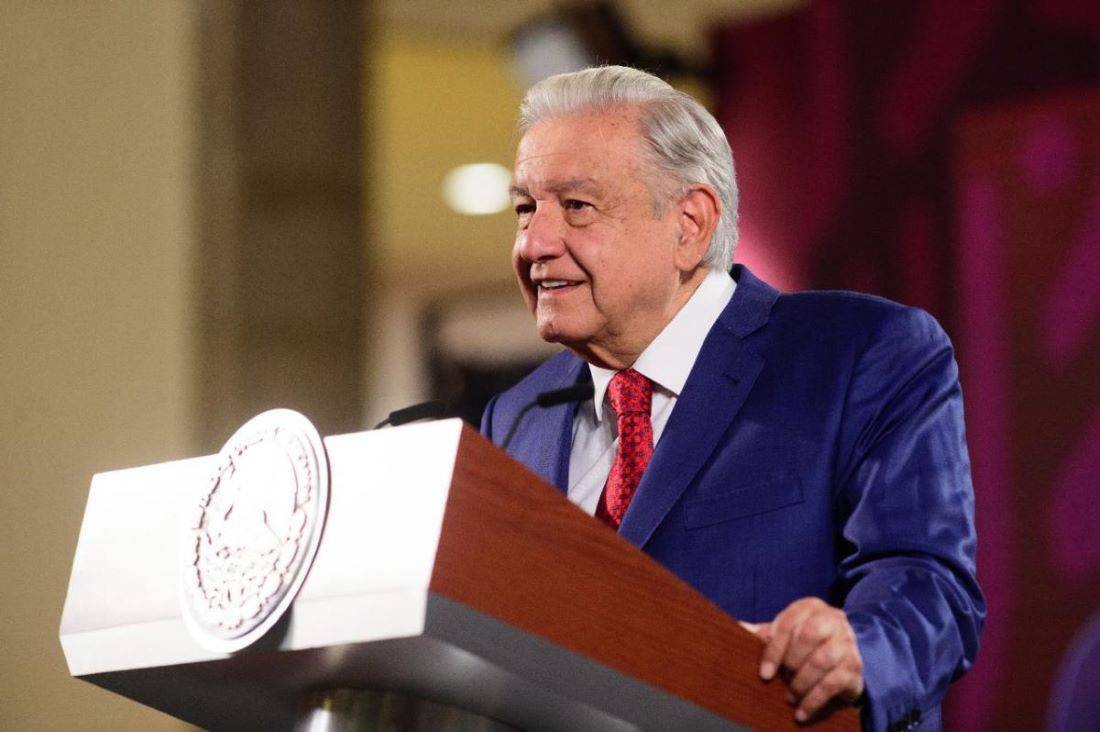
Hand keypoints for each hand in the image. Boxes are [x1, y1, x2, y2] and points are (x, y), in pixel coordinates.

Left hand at [743, 597, 863, 722]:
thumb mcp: (785, 633)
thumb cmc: (806, 643)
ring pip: (822, 661)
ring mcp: (847, 643)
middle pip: (809, 636)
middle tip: (782, 681)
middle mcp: (833, 620)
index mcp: (810, 607)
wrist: (843, 655)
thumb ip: (763, 632)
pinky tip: (801, 712)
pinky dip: (814, 700)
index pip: (789, 623)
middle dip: (791, 662)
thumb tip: (736, 627)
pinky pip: (833, 684)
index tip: (764, 673)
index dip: (774, 649)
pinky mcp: (855, 667)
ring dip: (801, 683)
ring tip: (789, 697)